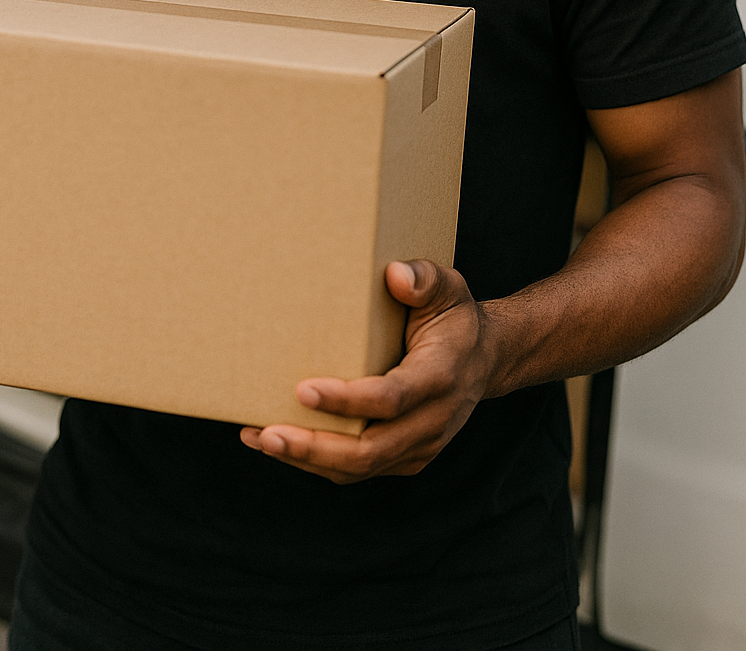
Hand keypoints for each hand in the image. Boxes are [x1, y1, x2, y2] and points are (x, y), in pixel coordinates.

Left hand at [240, 259, 490, 483]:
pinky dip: (317, 462)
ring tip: (259, 438)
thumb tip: (395, 275)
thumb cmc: (455, 318)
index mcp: (440, 377)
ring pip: (359, 468)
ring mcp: (420, 446)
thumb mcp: (449, 288)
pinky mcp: (406, 457)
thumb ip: (425, 279)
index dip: (346, 400)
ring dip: (307, 460)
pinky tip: (280, 443)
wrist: (485, 360)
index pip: (390, 399)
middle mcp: (432, 421)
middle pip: (369, 451)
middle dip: (314, 447)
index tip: (303, 389)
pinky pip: (359, 470)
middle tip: (266, 433)